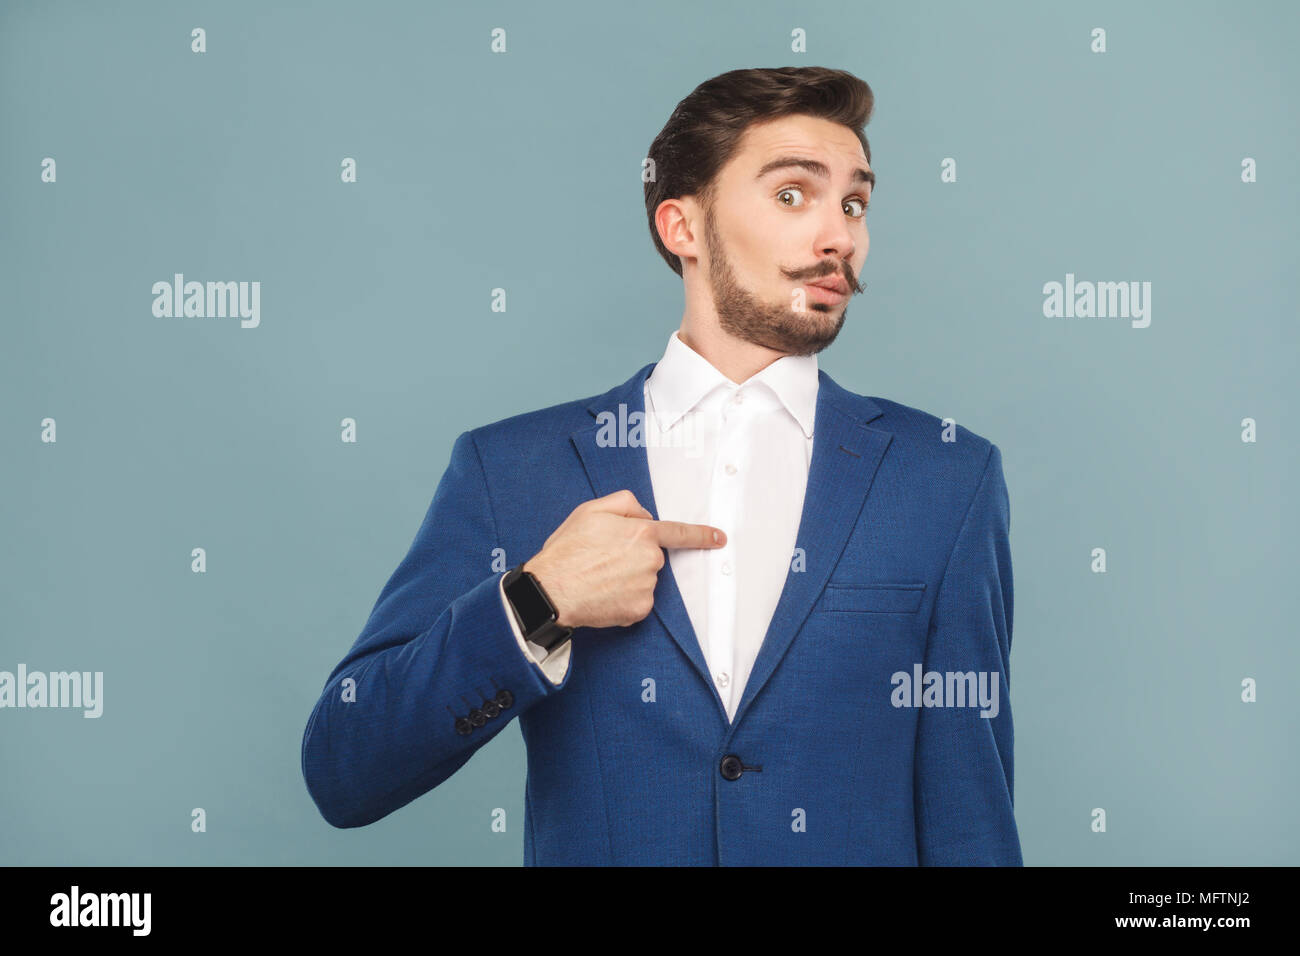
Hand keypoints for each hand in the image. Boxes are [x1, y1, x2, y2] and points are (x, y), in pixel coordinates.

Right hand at [522, 489, 725, 629]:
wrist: (551, 591)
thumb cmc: (568, 550)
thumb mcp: (591, 510)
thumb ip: (625, 504)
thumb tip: (644, 515)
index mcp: (641, 533)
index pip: (679, 532)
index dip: (702, 535)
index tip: (719, 538)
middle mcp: (650, 560)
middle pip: (652, 557)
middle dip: (633, 557)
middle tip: (601, 560)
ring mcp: (646, 587)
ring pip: (644, 580)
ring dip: (627, 579)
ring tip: (597, 577)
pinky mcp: (638, 610)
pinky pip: (637, 601)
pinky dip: (623, 599)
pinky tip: (602, 594)